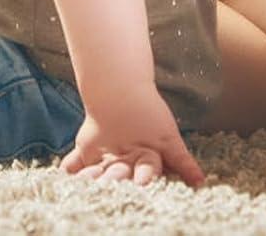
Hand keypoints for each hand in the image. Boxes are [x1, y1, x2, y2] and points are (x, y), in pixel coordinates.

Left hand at [60, 85, 203, 186]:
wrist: (121, 83)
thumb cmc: (148, 110)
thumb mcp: (168, 138)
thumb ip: (183, 161)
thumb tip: (200, 181)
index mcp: (145, 161)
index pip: (144, 175)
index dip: (141, 178)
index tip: (141, 182)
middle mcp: (126, 163)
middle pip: (122, 176)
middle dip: (117, 179)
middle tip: (112, 180)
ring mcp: (105, 158)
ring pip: (100, 173)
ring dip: (93, 177)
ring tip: (89, 178)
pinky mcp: (87, 149)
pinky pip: (76, 163)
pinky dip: (70, 168)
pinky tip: (64, 173)